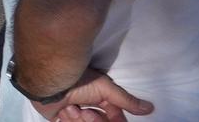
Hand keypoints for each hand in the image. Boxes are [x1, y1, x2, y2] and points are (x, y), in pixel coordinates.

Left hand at [38, 70, 153, 121]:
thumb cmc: (77, 80)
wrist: (48, 82)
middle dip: (93, 120)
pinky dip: (69, 120)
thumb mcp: (105, 89)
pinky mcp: (62, 120)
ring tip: (71, 108)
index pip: (116, 118)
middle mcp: (90, 108)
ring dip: (79, 119)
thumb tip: (150, 108)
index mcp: (102, 101)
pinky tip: (63, 111)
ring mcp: (76, 115)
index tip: (108, 116)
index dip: (114, 120)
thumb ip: (126, 101)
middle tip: (85, 112)